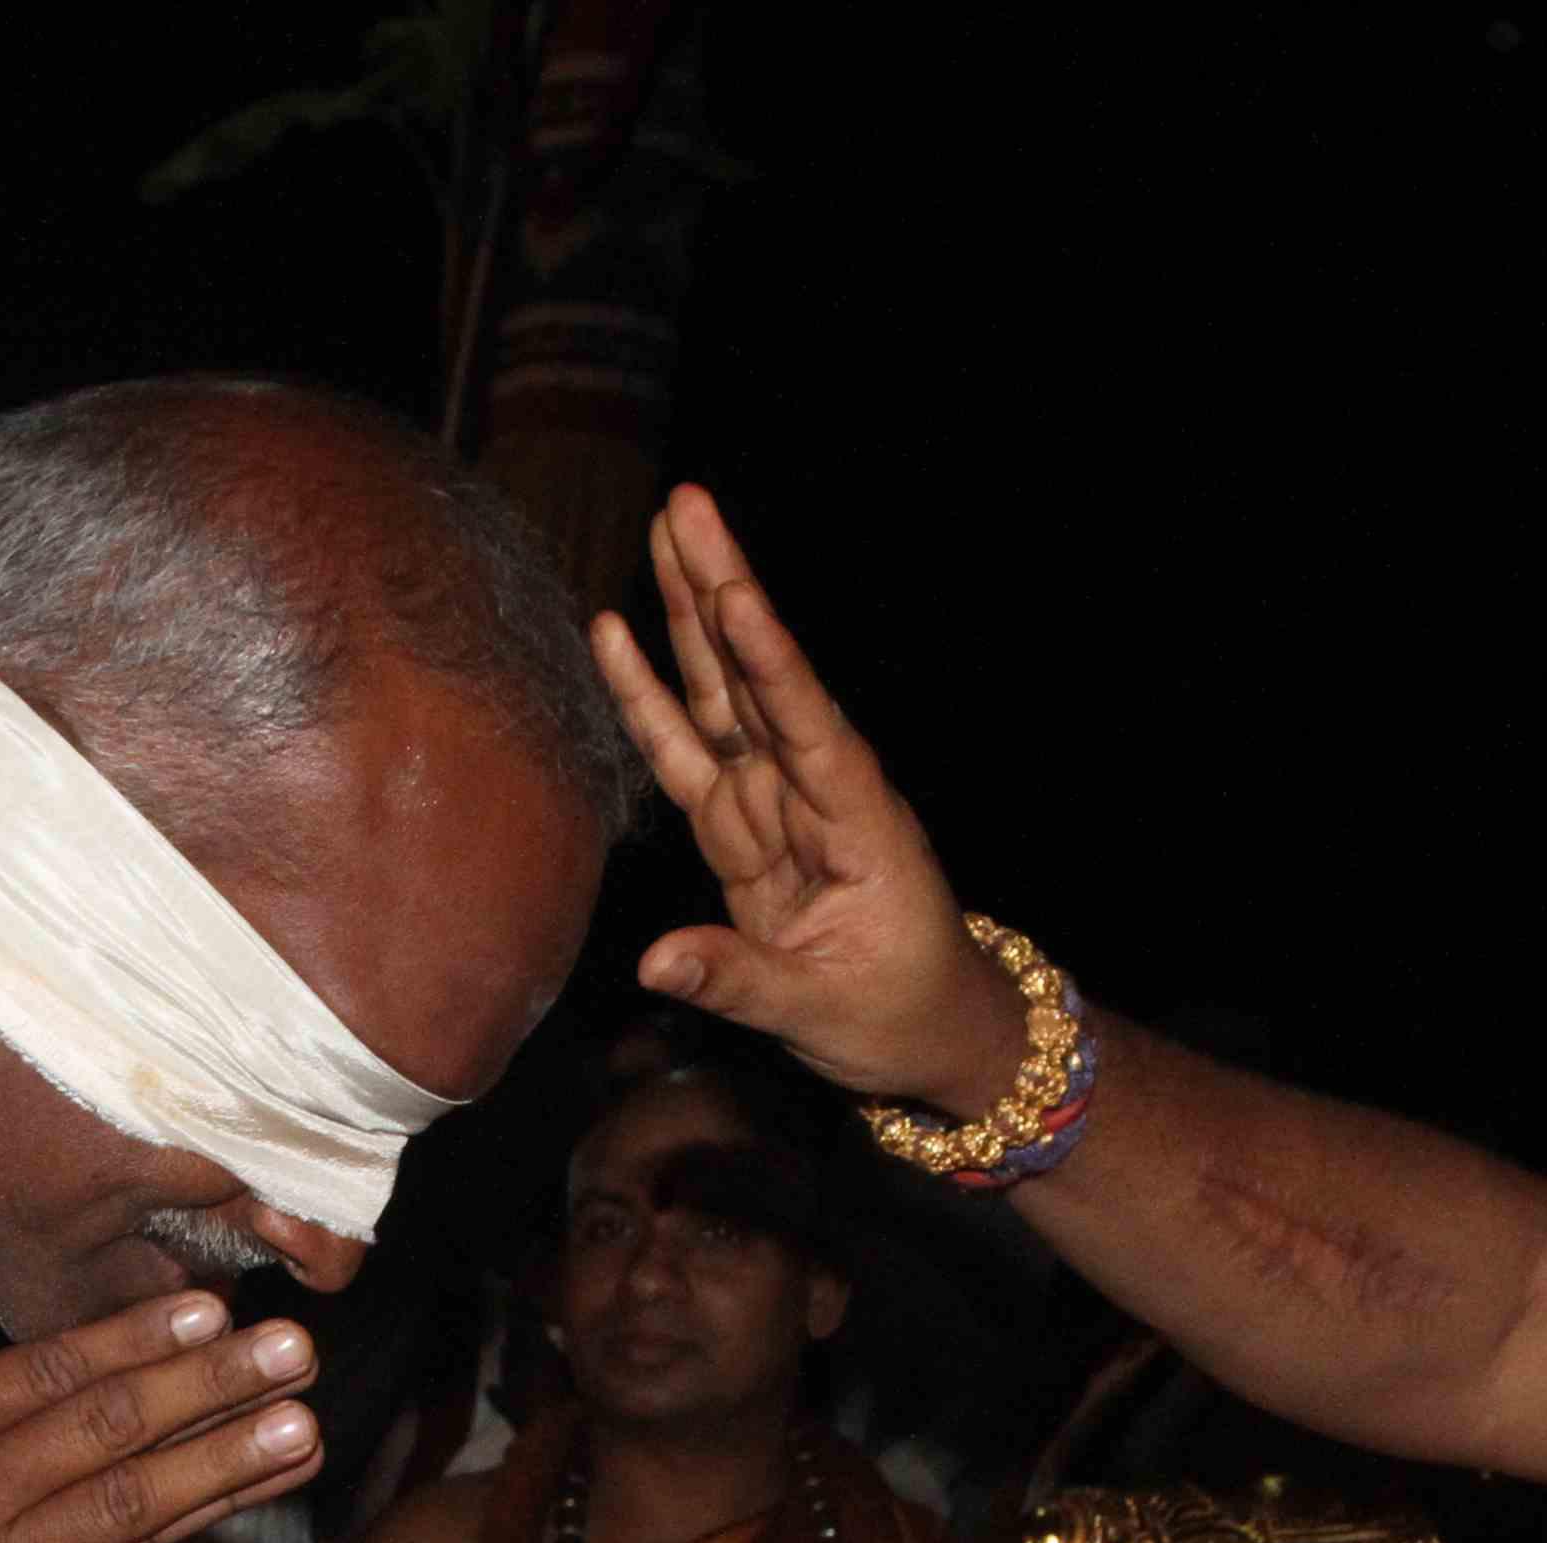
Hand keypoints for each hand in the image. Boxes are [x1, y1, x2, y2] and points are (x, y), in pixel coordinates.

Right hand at [587, 486, 1026, 1114]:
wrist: (929, 1034)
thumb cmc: (899, 1018)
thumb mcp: (826, 1012)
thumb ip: (740, 980)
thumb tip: (655, 960)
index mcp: (859, 823)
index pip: (807, 726)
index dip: (768, 660)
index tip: (737, 587)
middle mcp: (816, 793)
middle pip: (758, 680)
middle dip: (721, 592)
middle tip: (689, 504)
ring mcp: (776, 803)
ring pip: (724, 696)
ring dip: (691, 616)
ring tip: (664, 532)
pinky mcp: (741, 828)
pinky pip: (689, 753)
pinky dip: (652, 698)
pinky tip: (617, 636)